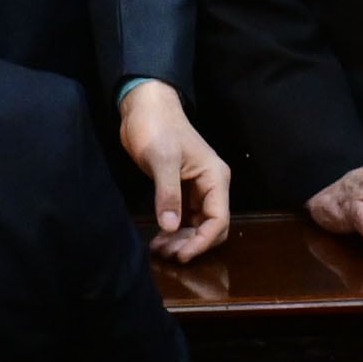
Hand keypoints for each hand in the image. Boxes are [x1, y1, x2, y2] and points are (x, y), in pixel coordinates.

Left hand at [117, 81, 231, 261]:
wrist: (144, 106)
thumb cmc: (156, 127)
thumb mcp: (162, 159)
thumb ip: (167, 192)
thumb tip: (169, 226)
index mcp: (215, 178)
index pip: (219, 219)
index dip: (203, 241)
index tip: (182, 254)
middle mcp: (211, 186)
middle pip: (211, 227)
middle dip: (192, 243)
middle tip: (166, 254)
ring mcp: (196, 190)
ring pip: (197, 226)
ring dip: (182, 240)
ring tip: (159, 249)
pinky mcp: (180, 190)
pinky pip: (184, 219)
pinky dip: (174, 231)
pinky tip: (159, 239)